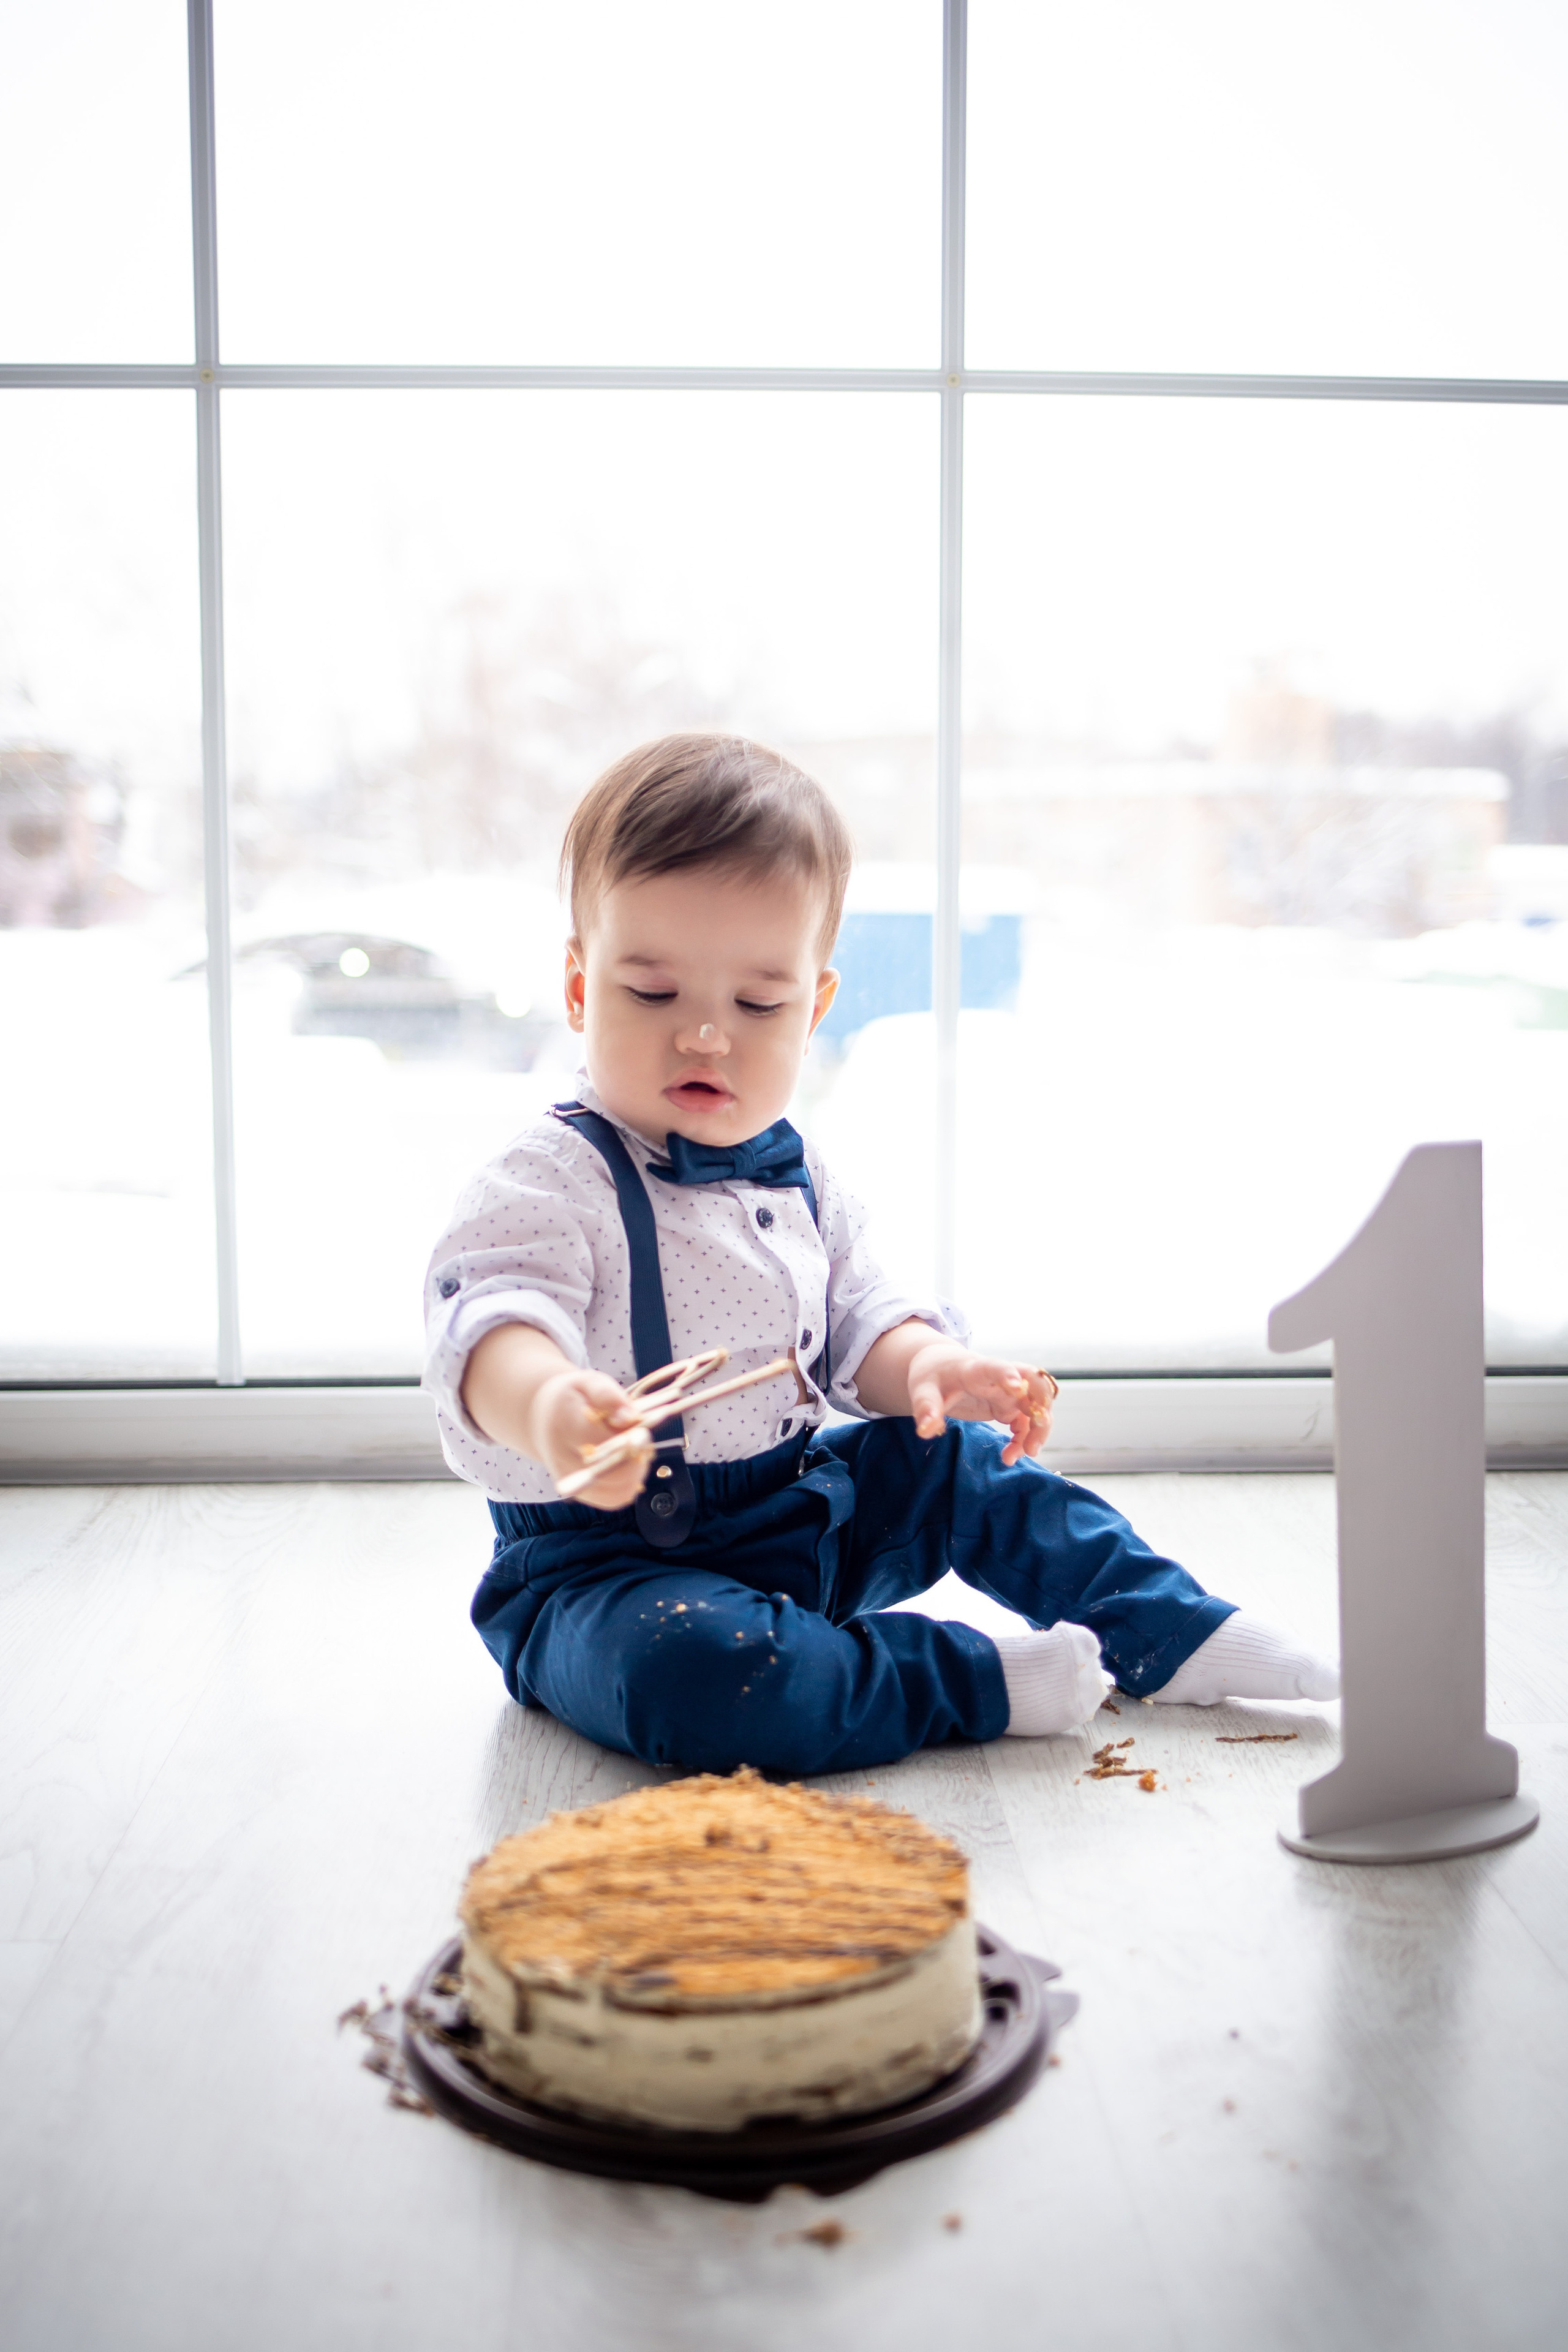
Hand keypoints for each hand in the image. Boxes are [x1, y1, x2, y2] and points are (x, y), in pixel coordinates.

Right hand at [531, 1368, 651, 1508]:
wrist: (542, 1418)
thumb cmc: (570, 1398)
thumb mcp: (587, 1382)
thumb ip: (610, 1396)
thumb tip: (631, 1418)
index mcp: (563, 1424)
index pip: (602, 1441)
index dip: (630, 1438)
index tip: (643, 1428)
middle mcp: (562, 1458)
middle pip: (612, 1472)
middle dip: (637, 1457)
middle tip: (642, 1438)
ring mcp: (569, 1480)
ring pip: (616, 1491)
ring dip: (636, 1473)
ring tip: (635, 1451)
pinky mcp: (578, 1493)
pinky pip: (612, 1499)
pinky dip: (629, 1484)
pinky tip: (628, 1465)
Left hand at [906, 1339, 1055, 1466]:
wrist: (940, 1366)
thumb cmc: (933, 1375)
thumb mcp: (922, 1389)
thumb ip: (926, 1407)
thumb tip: (926, 1431)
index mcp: (976, 1369)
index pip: (995, 1367)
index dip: (1008, 1375)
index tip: (1017, 1388)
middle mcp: (999, 1378)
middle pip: (1034, 1384)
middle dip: (1042, 1408)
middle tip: (1034, 1438)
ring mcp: (1008, 1392)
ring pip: (1037, 1406)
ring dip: (1037, 1431)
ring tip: (1021, 1455)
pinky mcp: (1009, 1406)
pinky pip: (1027, 1422)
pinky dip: (1026, 1439)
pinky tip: (1011, 1455)